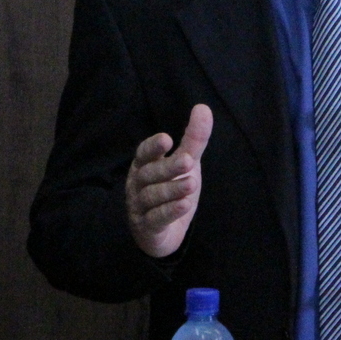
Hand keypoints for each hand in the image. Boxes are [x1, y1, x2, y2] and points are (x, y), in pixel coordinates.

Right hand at [125, 104, 211, 257]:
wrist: (165, 232)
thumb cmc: (172, 189)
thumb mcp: (186, 163)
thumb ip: (193, 139)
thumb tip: (203, 107)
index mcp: (144, 166)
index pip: (143, 154)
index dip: (152, 146)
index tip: (166, 139)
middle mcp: (138, 185)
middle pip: (148, 174)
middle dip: (168, 167)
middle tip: (189, 161)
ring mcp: (139, 207)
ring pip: (151, 196)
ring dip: (172, 189)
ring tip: (192, 183)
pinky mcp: (147, 227)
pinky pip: (156, 219)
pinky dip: (169, 211)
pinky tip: (184, 205)